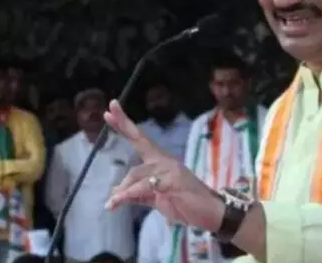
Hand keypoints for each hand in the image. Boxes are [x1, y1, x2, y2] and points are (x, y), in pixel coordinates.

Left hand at [104, 100, 224, 231]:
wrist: (211, 212)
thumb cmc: (184, 202)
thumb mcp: (156, 198)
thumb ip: (136, 193)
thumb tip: (114, 191)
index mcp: (158, 161)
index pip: (139, 139)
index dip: (124, 125)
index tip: (110, 109)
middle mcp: (163, 160)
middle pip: (140, 140)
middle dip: (124, 124)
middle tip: (110, 109)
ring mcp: (170, 169)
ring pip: (137, 174)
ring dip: (123, 190)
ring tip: (112, 204)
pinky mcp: (174, 182)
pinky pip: (147, 186)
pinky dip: (131, 193)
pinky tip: (119, 200)